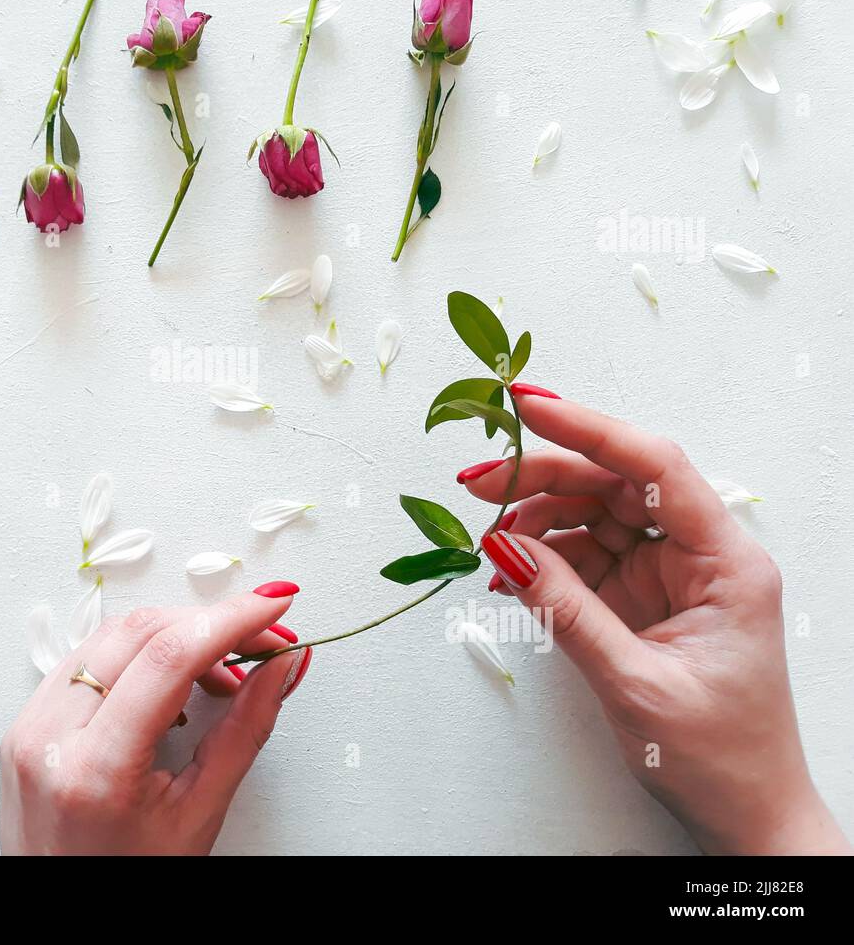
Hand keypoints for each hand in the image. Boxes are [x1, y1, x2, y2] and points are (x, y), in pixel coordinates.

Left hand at [0, 584, 311, 854]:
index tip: (273, 605)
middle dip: (209, 623)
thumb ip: (245, 730)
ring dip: (176, 636)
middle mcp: (49, 738)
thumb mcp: (199, 816)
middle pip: (138, 633)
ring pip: (111, 637)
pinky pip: (88, 660)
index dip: (230, 620)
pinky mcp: (26, 722)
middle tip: (263, 638)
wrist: (62, 923)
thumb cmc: (128, 885)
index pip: (168, 658)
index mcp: (93, 770)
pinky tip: (175, 681)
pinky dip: (139, 656)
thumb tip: (283, 665)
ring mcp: (29, 726)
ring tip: (225, 671)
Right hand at [462, 384, 849, 855]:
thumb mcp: (634, 681)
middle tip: (478, 481)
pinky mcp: (641, 596)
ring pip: (594, 515)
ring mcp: (668, 574)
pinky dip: (542, 559)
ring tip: (488, 537)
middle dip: (544, 477)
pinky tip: (509, 569)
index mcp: (725, 562)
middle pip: (616, 484)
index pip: (655, 468)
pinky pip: (584, 556)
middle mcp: (699, 554)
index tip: (528, 408)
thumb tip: (505, 546)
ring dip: (537, 518)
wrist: (744, 815)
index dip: (590, 430)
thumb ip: (565, 609)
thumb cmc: (718, 755)